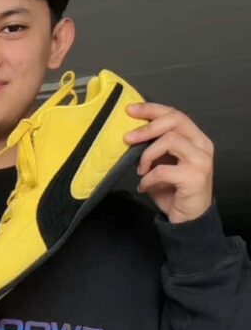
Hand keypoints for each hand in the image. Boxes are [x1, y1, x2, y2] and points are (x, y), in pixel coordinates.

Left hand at [124, 103, 213, 223]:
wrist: (188, 219)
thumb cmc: (174, 191)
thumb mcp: (162, 164)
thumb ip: (154, 148)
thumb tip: (132, 134)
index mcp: (195, 138)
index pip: (175, 114)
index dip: (152, 110)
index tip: (130, 110)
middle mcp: (202, 145)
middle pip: (175, 121)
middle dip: (147, 127)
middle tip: (127, 138)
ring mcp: (201, 160)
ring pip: (170, 141)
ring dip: (147, 155)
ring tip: (141, 170)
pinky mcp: (194, 177)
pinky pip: (163, 170)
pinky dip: (148, 178)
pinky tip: (144, 186)